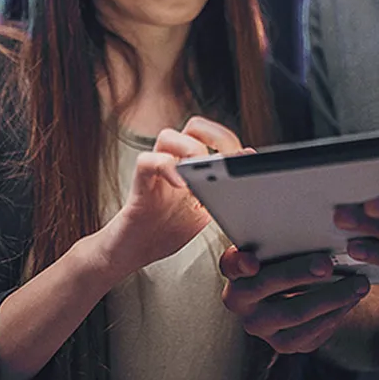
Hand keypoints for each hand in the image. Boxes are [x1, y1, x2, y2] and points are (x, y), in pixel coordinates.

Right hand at [95, 117, 249, 280]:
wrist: (133, 253)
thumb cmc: (166, 230)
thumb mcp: (204, 214)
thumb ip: (221, 194)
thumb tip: (245, 174)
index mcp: (192, 166)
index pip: (213, 137)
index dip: (230, 142)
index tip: (245, 156)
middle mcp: (174, 161)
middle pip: (194, 126)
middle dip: (214, 136)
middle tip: (225, 160)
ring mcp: (156, 170)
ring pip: (169, 136)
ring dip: (191, 150)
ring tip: (201, 174)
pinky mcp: (139, 184)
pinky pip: (147, 162)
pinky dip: (166, 167)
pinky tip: (181, 185)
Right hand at [221, 246, 369, 352]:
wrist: (290, 289)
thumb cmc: (283, 256)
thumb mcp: (275, 244)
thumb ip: (276, 237)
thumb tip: (297, 220)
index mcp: (234, 273)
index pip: (231, 265)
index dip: (240, 262)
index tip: (251, 261)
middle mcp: (242, 304)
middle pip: (268, 287)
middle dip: (301, 275)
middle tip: (328, 263)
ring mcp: (263, 328)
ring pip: (296, 316)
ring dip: (331, 299)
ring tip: (358, 283)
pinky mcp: (284, 344)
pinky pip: (311, 334)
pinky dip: (335, 315)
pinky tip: (352, 299)